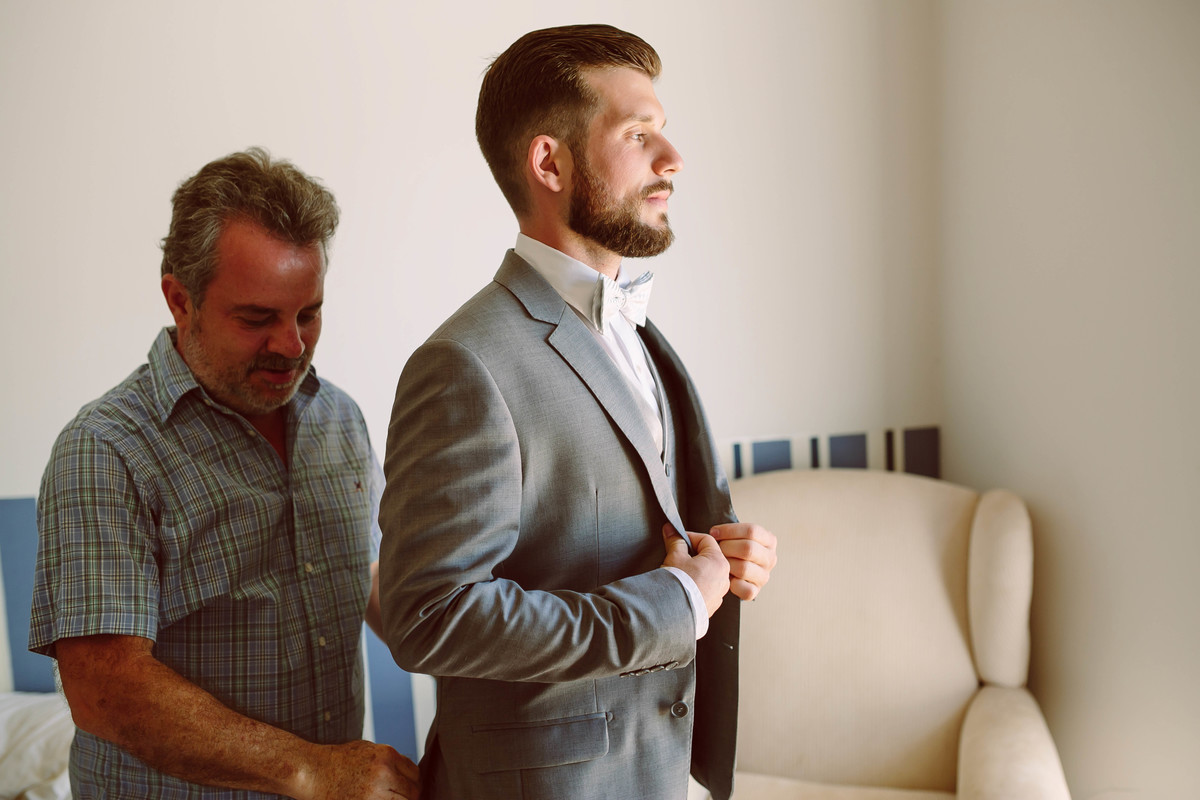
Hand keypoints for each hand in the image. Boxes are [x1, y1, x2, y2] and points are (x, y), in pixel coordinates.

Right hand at [294, 740, 419, 799]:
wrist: (312, 771)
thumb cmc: (337, 759)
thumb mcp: (367, 749)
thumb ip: (390, 759)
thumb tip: (408, 772)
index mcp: (386, 755)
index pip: (415, 773)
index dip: (412, 782)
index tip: (406, 787)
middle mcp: (383, 773)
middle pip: (413, 792)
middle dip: (408, 796)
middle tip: (397, 796)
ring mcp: (373, 793)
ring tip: (385, 798)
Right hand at [661, 524, 729, 616]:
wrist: (674, 612)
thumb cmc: (677, 583)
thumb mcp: (674, 556)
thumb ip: (675, 541)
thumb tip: (671, 530)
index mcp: (718, 561)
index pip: (706, 540)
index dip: (690, 537)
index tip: (678, 540)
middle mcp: (724, 577)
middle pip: (709, 558)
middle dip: (693, 555)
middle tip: (677, 556)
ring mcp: (720, 593)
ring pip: (709, 575)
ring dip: (696, 571)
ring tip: (680, 574)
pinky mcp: (713, 606)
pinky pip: (707, 590)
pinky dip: (698, 586)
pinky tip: (684, 588)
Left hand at [710, 522, 776, 601]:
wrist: (733, 571)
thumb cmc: (734, 549)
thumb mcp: (738, 536)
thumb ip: (732, 532)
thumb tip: (715, 533)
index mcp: (769, 541)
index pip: (752, 531)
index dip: (729, 530)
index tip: (714, 533)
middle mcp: (770, 559)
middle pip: (748, 549)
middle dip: (726, 547)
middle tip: (715, 549)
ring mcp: (764, 576)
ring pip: (743, 568)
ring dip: (726, 564)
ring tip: (719, 562)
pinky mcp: (755, 591)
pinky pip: (744, 588)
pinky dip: (731, 584)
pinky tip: (726, 578)